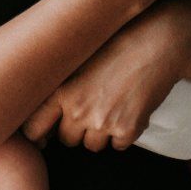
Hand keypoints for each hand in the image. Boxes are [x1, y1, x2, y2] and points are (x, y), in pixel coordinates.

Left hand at [23, 5, 188, 150]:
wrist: (157, 43)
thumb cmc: (117, 46)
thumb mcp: (79, 61)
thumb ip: (60, 88)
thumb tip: (45, 120)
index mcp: (61, 91)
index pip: (33, 129)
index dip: (38, 136)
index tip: (44, 136)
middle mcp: (78, 110)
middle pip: (67, 140)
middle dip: (77, 130)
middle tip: (93, 107)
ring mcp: (103, 122)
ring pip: (93, 145)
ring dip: (101, 133)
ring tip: (113, 105)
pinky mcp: (127, 129)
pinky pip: (118, 146)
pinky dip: (123, 134)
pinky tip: (129, 109)